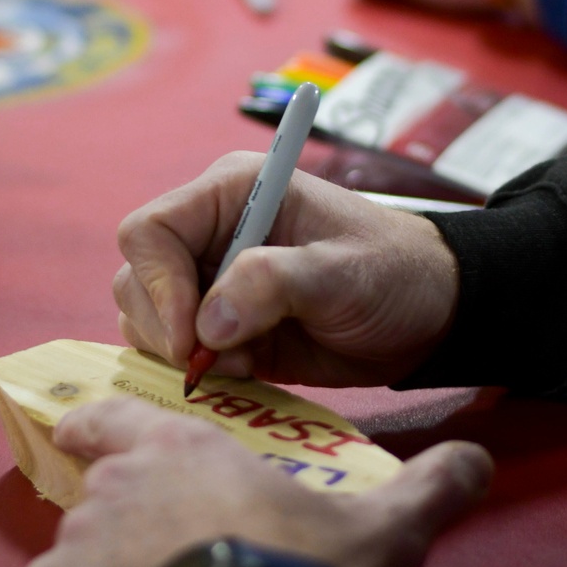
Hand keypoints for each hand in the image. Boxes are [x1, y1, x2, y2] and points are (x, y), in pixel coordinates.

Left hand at [23, 398, 491, 566]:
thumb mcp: (381, 528)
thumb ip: (429, 486)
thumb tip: (479, 461)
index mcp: (183, 448)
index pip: (114, 415)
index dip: (102, 426)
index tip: (96, 438)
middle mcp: (121, 481)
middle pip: (104, 488)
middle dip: (130, 517)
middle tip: (173, 554)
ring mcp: (81, 541)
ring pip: (81, 546)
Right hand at [114, 160, 459, 383]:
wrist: (428, 315)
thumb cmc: (392, 273)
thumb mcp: (340, 273)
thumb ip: (273, 283)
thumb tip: (207, 325)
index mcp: (233, 193)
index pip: (150, 231)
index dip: (159, 285)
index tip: (193, 335)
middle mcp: (211, 232)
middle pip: (137, 278)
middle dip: (168, 327)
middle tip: (224, 359)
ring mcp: (212, 280)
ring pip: (145, 319)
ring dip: (183, 353)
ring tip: (246, 362)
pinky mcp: (222, 327)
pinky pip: (173, 351)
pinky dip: (195, 372)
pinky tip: (246, 373)